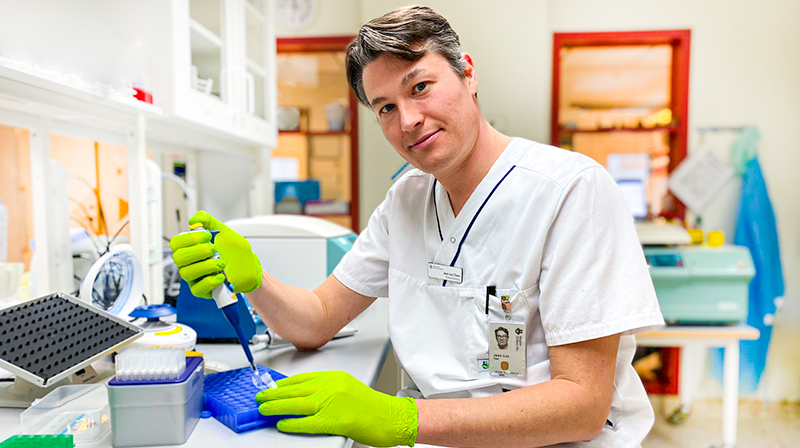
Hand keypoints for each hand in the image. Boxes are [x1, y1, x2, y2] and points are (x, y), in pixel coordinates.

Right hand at [169, 210, 262, 297]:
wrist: (249, 268)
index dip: (189, 238)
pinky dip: (209, 281)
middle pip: (178, 258)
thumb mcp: (224, 232)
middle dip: (197, 251)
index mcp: (191, 248)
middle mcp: (190, 263)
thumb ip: (210, 221)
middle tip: (214, 249)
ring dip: (205, 266)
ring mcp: (195, 277)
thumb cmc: (235, 252)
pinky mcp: (203, 290)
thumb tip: (195, 219)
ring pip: (187, 273)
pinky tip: (220, 276)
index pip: (176, 243)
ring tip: (221, 263)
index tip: (207, 236)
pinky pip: (197, 289)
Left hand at [256, 371, 417, 446]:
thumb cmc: (371, 406)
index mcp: (333, 377)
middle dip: (274, 394)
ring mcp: (333, 403)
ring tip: (264, 409)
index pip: (301, 379)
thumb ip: (326, 389)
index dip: (283, 384)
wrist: (391, 417)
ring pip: (297, 404)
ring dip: (277, 406)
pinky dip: (292, 423)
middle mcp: (331, 387)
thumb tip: (301, 396)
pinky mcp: (335, 421)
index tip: (271, 387)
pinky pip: (307, 422)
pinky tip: (282, 423)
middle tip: (260, 397)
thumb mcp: (346, 387)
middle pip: (295, 390)